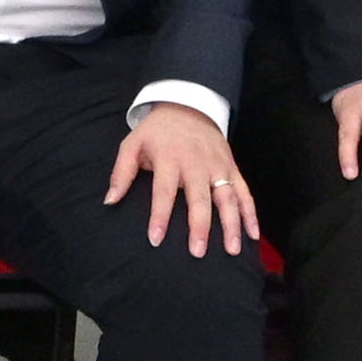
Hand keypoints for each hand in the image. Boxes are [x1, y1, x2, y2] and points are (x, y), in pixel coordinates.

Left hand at [107, 104, 254, 254]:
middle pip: (199, 198)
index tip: (155, 239)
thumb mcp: (132, 144)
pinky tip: (252, 234)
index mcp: (169, 158)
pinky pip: (244, 192)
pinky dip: (251, 213)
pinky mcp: (232, 167)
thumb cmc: (156, 133)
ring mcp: (218, 165)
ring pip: (227, 197)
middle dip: (200, 226)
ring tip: (231, 250)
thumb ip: (121, 173)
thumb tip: (109, 201)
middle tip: (197, 252)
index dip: (159, 216)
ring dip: (231, 224)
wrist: (187, 108)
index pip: (164, 191)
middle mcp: (196, 163)